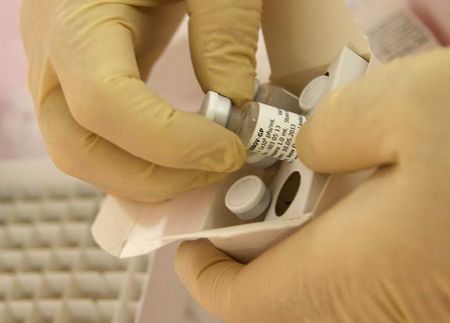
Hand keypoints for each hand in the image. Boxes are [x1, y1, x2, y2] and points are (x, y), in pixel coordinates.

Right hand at [20, 0, 261, 200]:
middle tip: (220, 164)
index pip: (106, 103)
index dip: (171, 142)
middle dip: (156, 176)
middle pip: (79, 148)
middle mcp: (53, 53)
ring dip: (147, 176)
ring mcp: (57, 72)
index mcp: (80, 17)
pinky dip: (139, 162)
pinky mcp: (74, 84)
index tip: (230, 148)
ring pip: (82, 155)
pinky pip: (96, 142)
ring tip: (205, 163)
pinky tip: (180, 153)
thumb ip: (225, 31)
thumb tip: (235, 106)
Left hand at [175, 48, 449, 321]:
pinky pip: (362, 280)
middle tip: (257, 192)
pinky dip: (340, 245)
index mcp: (349, 268)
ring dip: (298, 243)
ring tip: (309, 185)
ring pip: (320, 288)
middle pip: (277, 295)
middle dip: (251, 246)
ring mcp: (405, 302)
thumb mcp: (408, 104)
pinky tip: (361, 196)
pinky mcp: (428, 288)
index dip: (204, 271)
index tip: (194, 235)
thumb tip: (307, 148)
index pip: (241, 302)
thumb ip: (331, 128)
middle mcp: (374, 304)